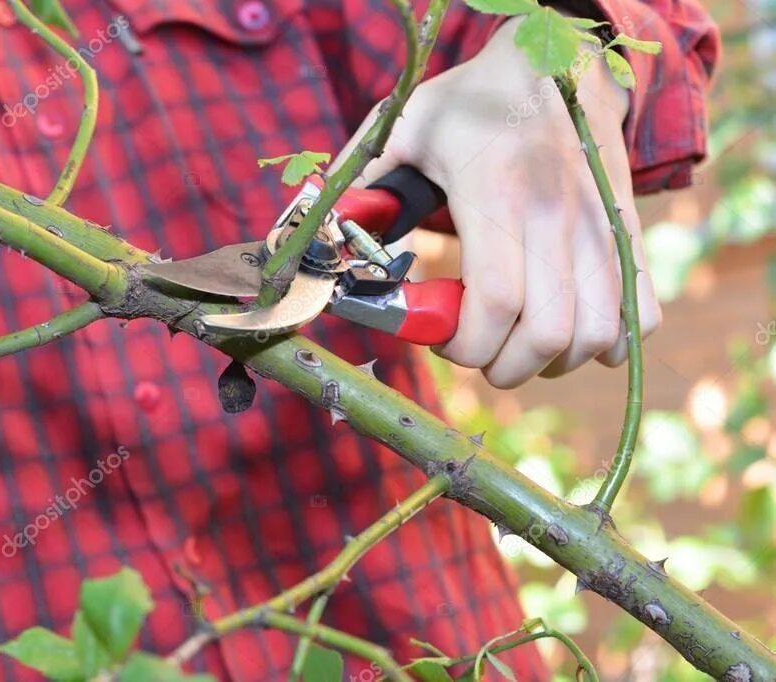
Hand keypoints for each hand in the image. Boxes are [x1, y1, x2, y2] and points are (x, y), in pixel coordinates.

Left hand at [337, 17, 661, 387]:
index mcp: (497, 192)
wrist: (557, 60)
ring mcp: (602, 225)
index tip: (435, 337)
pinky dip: (608, 343)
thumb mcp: (403, 127)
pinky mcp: (628, 233)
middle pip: (549, 335)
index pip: (494, 303)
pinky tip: (569, 330)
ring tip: (515, 343)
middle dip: (502, 365)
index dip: (462, 343)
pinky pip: (641, 316)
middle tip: (473, 347)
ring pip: (598, 336)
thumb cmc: (469, 102)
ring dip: (551, 361)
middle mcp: (559, 214)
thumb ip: (361, 187)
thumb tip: (319, 243)